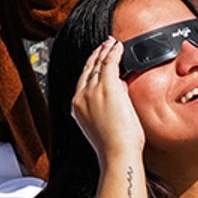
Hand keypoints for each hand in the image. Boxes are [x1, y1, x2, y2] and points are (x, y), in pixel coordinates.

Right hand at [71, 37, 144, 167]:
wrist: (117, 153)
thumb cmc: (115, 146)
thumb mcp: (104, 124)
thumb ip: (108, 105)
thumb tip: (120, 89)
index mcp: (77, 107)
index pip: (83, 82)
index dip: (90, 68)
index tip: (96, 60)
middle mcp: (80, 97)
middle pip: (87, 70)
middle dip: (95, 56)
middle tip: (104, 45)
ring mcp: (92, 91)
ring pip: (97, 64)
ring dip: (105, 51)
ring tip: (111, 43)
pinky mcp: (107, 87)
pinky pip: (109, 63)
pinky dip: (113, 52)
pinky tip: (118, 46)